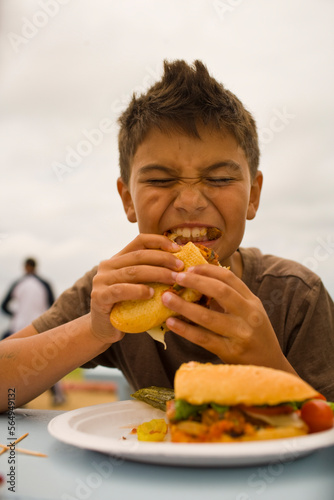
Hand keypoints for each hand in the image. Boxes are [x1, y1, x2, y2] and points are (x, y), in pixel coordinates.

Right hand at [90, 234, 183, 342]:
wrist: (104, 329)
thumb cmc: (127, 307)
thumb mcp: (138, 286)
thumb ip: (150, 275)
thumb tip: (182, 267)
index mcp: (118, 258)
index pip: (140, 241)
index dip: (159, 242)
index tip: (178, 249)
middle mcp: (108, 265)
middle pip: (139, 255)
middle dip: (163, 259)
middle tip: (181, 267)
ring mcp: (101, 280)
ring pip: (133, 272)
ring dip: (156, 274)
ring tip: (172, 279)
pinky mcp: (99, 296)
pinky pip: (120, 290)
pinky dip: (137, 290)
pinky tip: (151, 294)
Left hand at [161, 264, 294, 372]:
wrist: (269, 366)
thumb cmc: (253, 334)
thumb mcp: (249, 312)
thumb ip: (230, 297)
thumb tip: (198, 280)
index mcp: (252, 301)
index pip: (229, 278)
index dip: (208, 270)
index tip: (190, 268)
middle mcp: (249, 315)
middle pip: (220, 292)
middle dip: (196, 282)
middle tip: (176, 277)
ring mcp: (240, 335)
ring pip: (208, 317)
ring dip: (184, 306)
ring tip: (166, 298)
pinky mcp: (230, 352)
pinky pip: (203, 338)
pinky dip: (185, 330)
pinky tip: (171, 323)